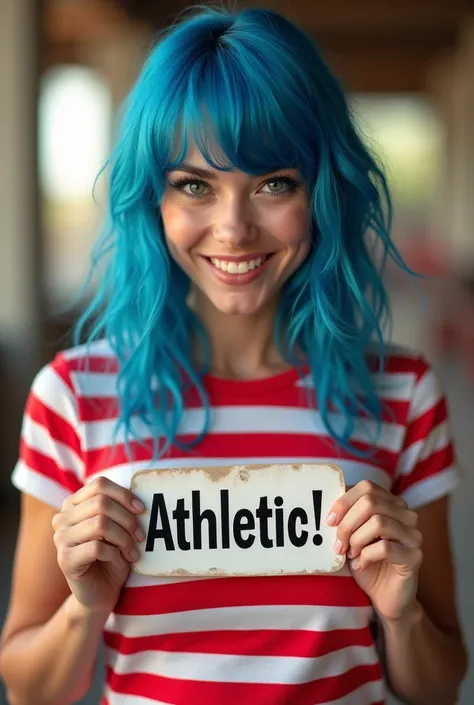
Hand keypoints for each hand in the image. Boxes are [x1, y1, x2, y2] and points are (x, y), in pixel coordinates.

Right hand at [52, 477, 145, 614]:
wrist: (100, 593)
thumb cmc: (112, 556)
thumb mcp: (117, 528)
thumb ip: (120, 509)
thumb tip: (139, 496)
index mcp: (74, 504)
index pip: (100, 485)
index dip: (124, 494)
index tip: (141, 510)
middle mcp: (62, 518)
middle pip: (101, 503)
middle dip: (127, 519)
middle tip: (140, 536)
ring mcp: (60, 538)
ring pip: (100, 524)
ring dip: (124, 538)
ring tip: (132, 551)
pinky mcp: (65, 559)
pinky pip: (97, 548)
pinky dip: (115, 554)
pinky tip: (120, 561)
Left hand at [327, 480, 422, 623]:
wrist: (385, 597)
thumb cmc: (366, 562)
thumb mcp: (352, 535)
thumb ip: (346, 517)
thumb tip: (328, 504)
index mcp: (391, 503)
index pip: (367, 487)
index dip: (344, 502)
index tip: (329, 521)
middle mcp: (406, 515)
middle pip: (370, 502)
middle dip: (347, 524)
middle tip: (338, 544)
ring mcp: (413, 535)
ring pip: (378, 522)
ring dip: (356, 540)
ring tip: (351, 554)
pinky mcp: (414, 556)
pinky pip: (385, 547)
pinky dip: (366, 556)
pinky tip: (361, 564)